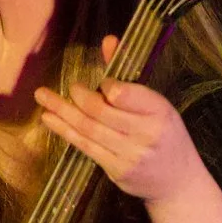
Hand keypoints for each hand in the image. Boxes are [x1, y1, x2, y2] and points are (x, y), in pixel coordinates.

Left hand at [35, 37, 221, 222]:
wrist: (178, 181)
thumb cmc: (166, 136)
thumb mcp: (157, 104)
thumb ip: (130, 76)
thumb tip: (108, 41)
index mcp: (159, 112)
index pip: (126, 94)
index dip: (108, 86)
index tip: (103, 84)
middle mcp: (145, 134)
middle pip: (102, 112)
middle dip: (79, 97)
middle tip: (69, 87)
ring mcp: (130, 155)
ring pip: (89, 130)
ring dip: (62, 112)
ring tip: (43, 97)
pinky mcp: (116, 171)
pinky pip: (86, 147)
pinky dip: (65, 131)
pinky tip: (50, 120)